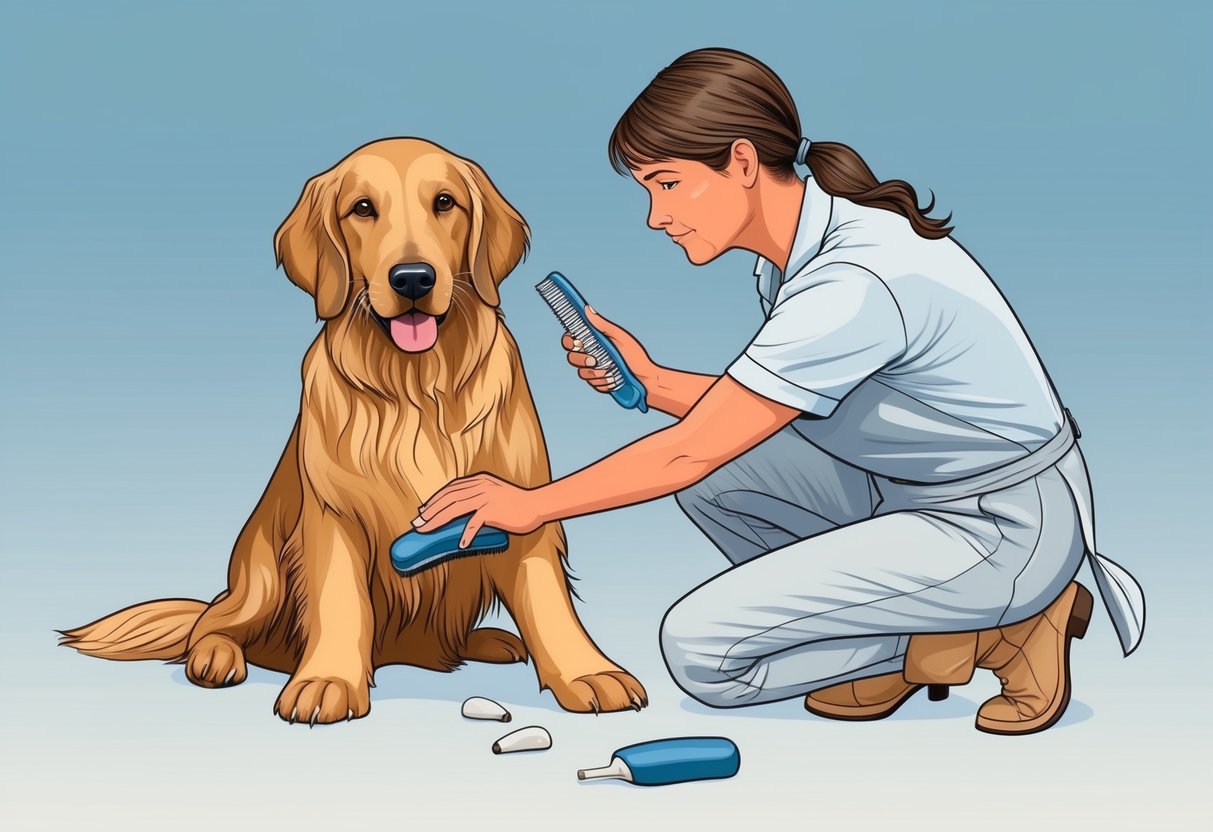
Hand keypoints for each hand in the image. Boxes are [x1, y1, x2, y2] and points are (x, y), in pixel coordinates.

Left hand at [412, 473, 544, 547]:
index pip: (451, 489)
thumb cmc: (516, 503)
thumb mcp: (495, 493)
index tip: (423, 510)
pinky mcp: (493, 510)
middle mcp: (480, 486)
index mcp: (479, 480)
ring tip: (426, 530)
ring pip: (455, 508)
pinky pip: (475, 523)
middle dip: (430, 511)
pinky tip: (461, 544)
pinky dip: (467, 534)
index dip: (435, 499)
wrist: (537, 505)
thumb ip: (478, 497)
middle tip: (417, 522)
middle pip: (448, 498)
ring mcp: (486, 497)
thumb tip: (459, 511)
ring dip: (438, 520)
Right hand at [563, 306, 657, 393]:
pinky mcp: (597, 383)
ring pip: (580, 372)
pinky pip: (591, 384)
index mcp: (594, 342)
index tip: (578, 342)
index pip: (571, 339)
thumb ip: (602, 325)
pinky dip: (602, 382)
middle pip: (571, 357)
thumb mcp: (619, 337)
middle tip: (594, 360)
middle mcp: (590, 355)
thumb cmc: (635, 355)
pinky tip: (613, 380)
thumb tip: (587, 309)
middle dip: (582, 359)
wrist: (645, 378)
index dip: (569, 341)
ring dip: (595, 373)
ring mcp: (592, 370)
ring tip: (611, 372)